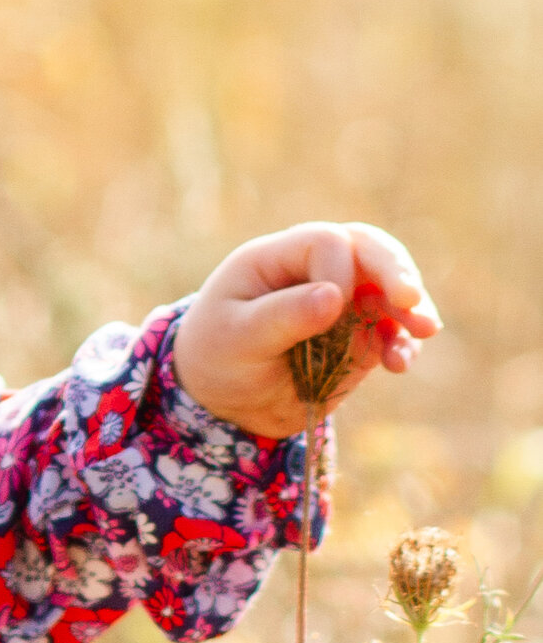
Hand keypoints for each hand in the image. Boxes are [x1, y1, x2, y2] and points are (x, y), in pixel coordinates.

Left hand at [174, 221, 439, 439]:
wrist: (223, 399)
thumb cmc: (217, 356)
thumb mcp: (237, 337)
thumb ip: (283, 316)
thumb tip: (334, 297)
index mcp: (277, 256)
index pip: (327, 243)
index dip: (339, 273)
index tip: (331, 312)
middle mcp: (315, 271)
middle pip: (369, 249)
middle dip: (394, 271)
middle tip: (411, 299)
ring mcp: (343, 302)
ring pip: (390, 289)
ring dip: (410, 309)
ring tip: (424, 330)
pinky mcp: (360, 336)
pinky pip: (392, 332)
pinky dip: (403, 344)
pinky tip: (400, 363)